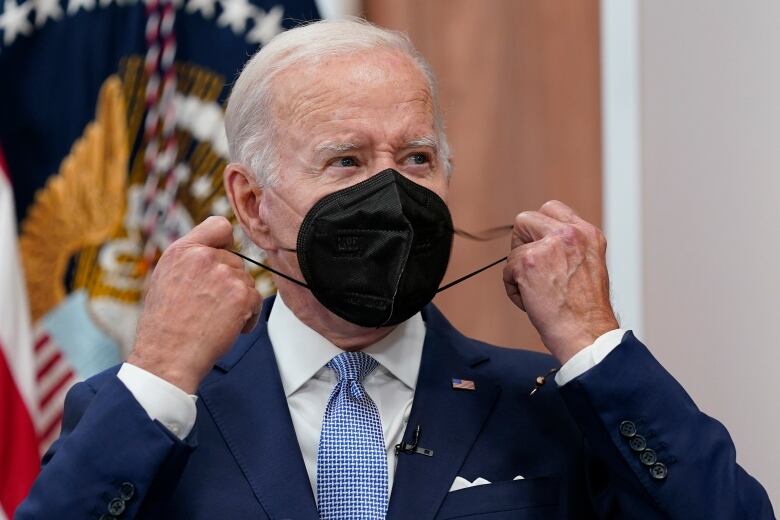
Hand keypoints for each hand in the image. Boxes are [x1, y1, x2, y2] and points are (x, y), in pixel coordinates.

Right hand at [128, 216, 261, 392]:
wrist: (167, 357)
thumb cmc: (165, 326)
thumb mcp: (166, 279)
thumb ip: (191, 260)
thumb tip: (217, 252)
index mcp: (182, 250)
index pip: (219, 225)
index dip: (225, 242)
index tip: (223, 257)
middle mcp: (203, 257)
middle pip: (236, 261)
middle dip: (230, 283)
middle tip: (209, 306)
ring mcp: (224, 274)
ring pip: (247, 281)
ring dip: (238, 301)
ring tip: (214, 319)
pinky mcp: (241, 294)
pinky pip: (256, 300)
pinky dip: (247, 317)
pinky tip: (228, 328)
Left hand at [503, 201, 618, 363]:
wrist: (586, 333)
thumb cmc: (586, 311)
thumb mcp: (589, 266)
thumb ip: (568, 248)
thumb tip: (540, 242)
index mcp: (588, 234)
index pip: (552, 209)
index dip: (539, 228)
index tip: (539, 246)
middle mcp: (570, 234)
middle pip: (525, 219)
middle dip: (522, 244)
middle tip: (532, 269)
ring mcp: (548, 245)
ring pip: (514, 249)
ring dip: (519, 272)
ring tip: (538, 293)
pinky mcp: (528, 262)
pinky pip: (507, 271)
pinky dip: (514, 290)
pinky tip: (533, 302)